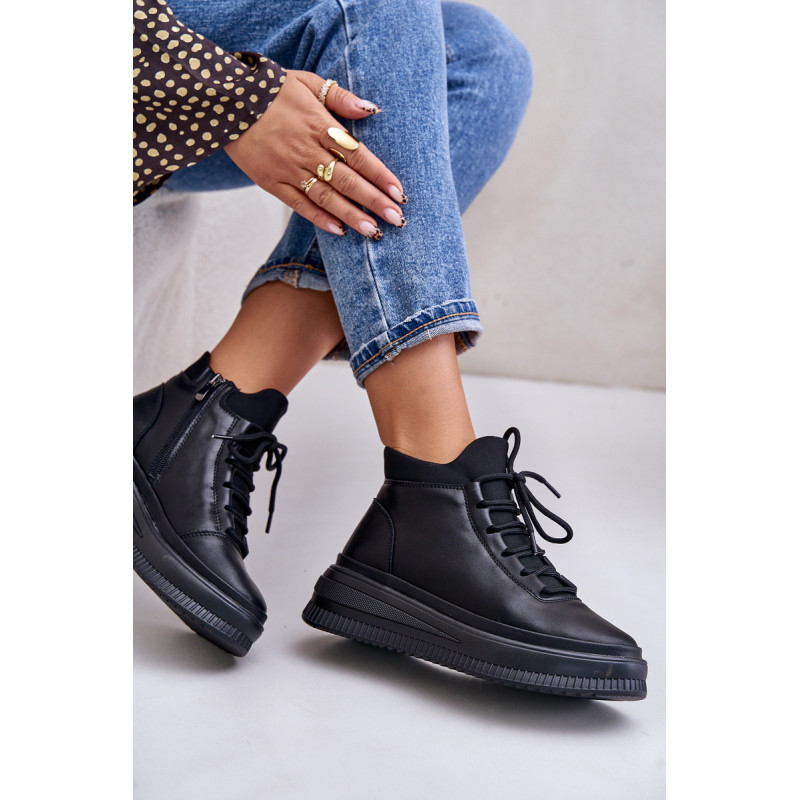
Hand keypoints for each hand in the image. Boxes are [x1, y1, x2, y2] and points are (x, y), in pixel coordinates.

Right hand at [224, 70, 405, 237]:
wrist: (225, 99)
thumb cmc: (271, 89)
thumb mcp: (308, 82)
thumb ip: (341, 98)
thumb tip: (371, 109)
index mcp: (320, 126)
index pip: (358, 155)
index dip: (380, 176)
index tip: (399, 193)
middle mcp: (308, 151)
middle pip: (348, 181)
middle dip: (374, 202)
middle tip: (396, 220)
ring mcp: (289, 169)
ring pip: (327, 198)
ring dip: (352, 216)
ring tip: (373, 232)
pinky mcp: (271, 182)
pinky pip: (299, 204)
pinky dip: (320, 218)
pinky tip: (339, 230)